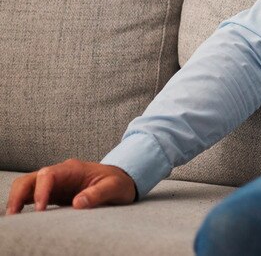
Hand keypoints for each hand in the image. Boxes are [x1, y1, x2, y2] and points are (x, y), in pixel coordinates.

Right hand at [5, 159, 136, 214]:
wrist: (122, 180)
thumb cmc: (119, 182)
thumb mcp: (115, 187)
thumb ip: (98, 193)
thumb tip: (77, 203)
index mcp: (73, 168)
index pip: (48, 174)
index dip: (41, 190)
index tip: (41, 209)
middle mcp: (60, 173)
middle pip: (30, 178)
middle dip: (19, 194)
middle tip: (14, 215)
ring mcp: (55, 183)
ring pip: (27, 186)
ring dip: (17, 200)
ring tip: (12, 218)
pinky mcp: (54, 193)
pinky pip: (32, 196)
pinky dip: (22, 204)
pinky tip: (19, 218)